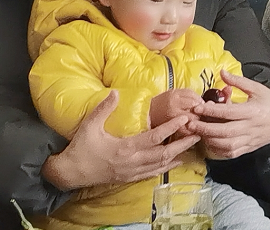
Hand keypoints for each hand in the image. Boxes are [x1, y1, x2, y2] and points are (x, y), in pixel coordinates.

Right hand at [42, 91, 200, 189]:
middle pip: (164, 153)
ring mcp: (132, 172)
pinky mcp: (129, 178)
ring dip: (178, 155)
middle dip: (183, 144)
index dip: (171, 128)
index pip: (154, 137)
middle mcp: (132, 161)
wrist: (70, 173)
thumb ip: (104, 108)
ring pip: (161, 165)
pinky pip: (153, 173)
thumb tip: (116, 92)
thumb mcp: (89, 125)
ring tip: (192, 145)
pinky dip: (166, 167)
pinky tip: (175, 161)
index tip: (185, 120)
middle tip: (198, 133)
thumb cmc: (80, 148)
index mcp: (125, 148)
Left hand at [188, 70, 269, 158]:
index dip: (210, 110)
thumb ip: (238, 82)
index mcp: (251, 111)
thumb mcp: (257, 88)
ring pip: (226, 145)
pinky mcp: (249, 148)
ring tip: (198, 132)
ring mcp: (249, 139)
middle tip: (190, 123)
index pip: (227, 112)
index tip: (197, 107)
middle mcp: (249, 127)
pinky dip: (219, 150)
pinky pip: (231, 153)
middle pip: (224, 131)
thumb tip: (221, 72)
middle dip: (204, 128)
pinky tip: (210, 143)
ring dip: (210, 140)